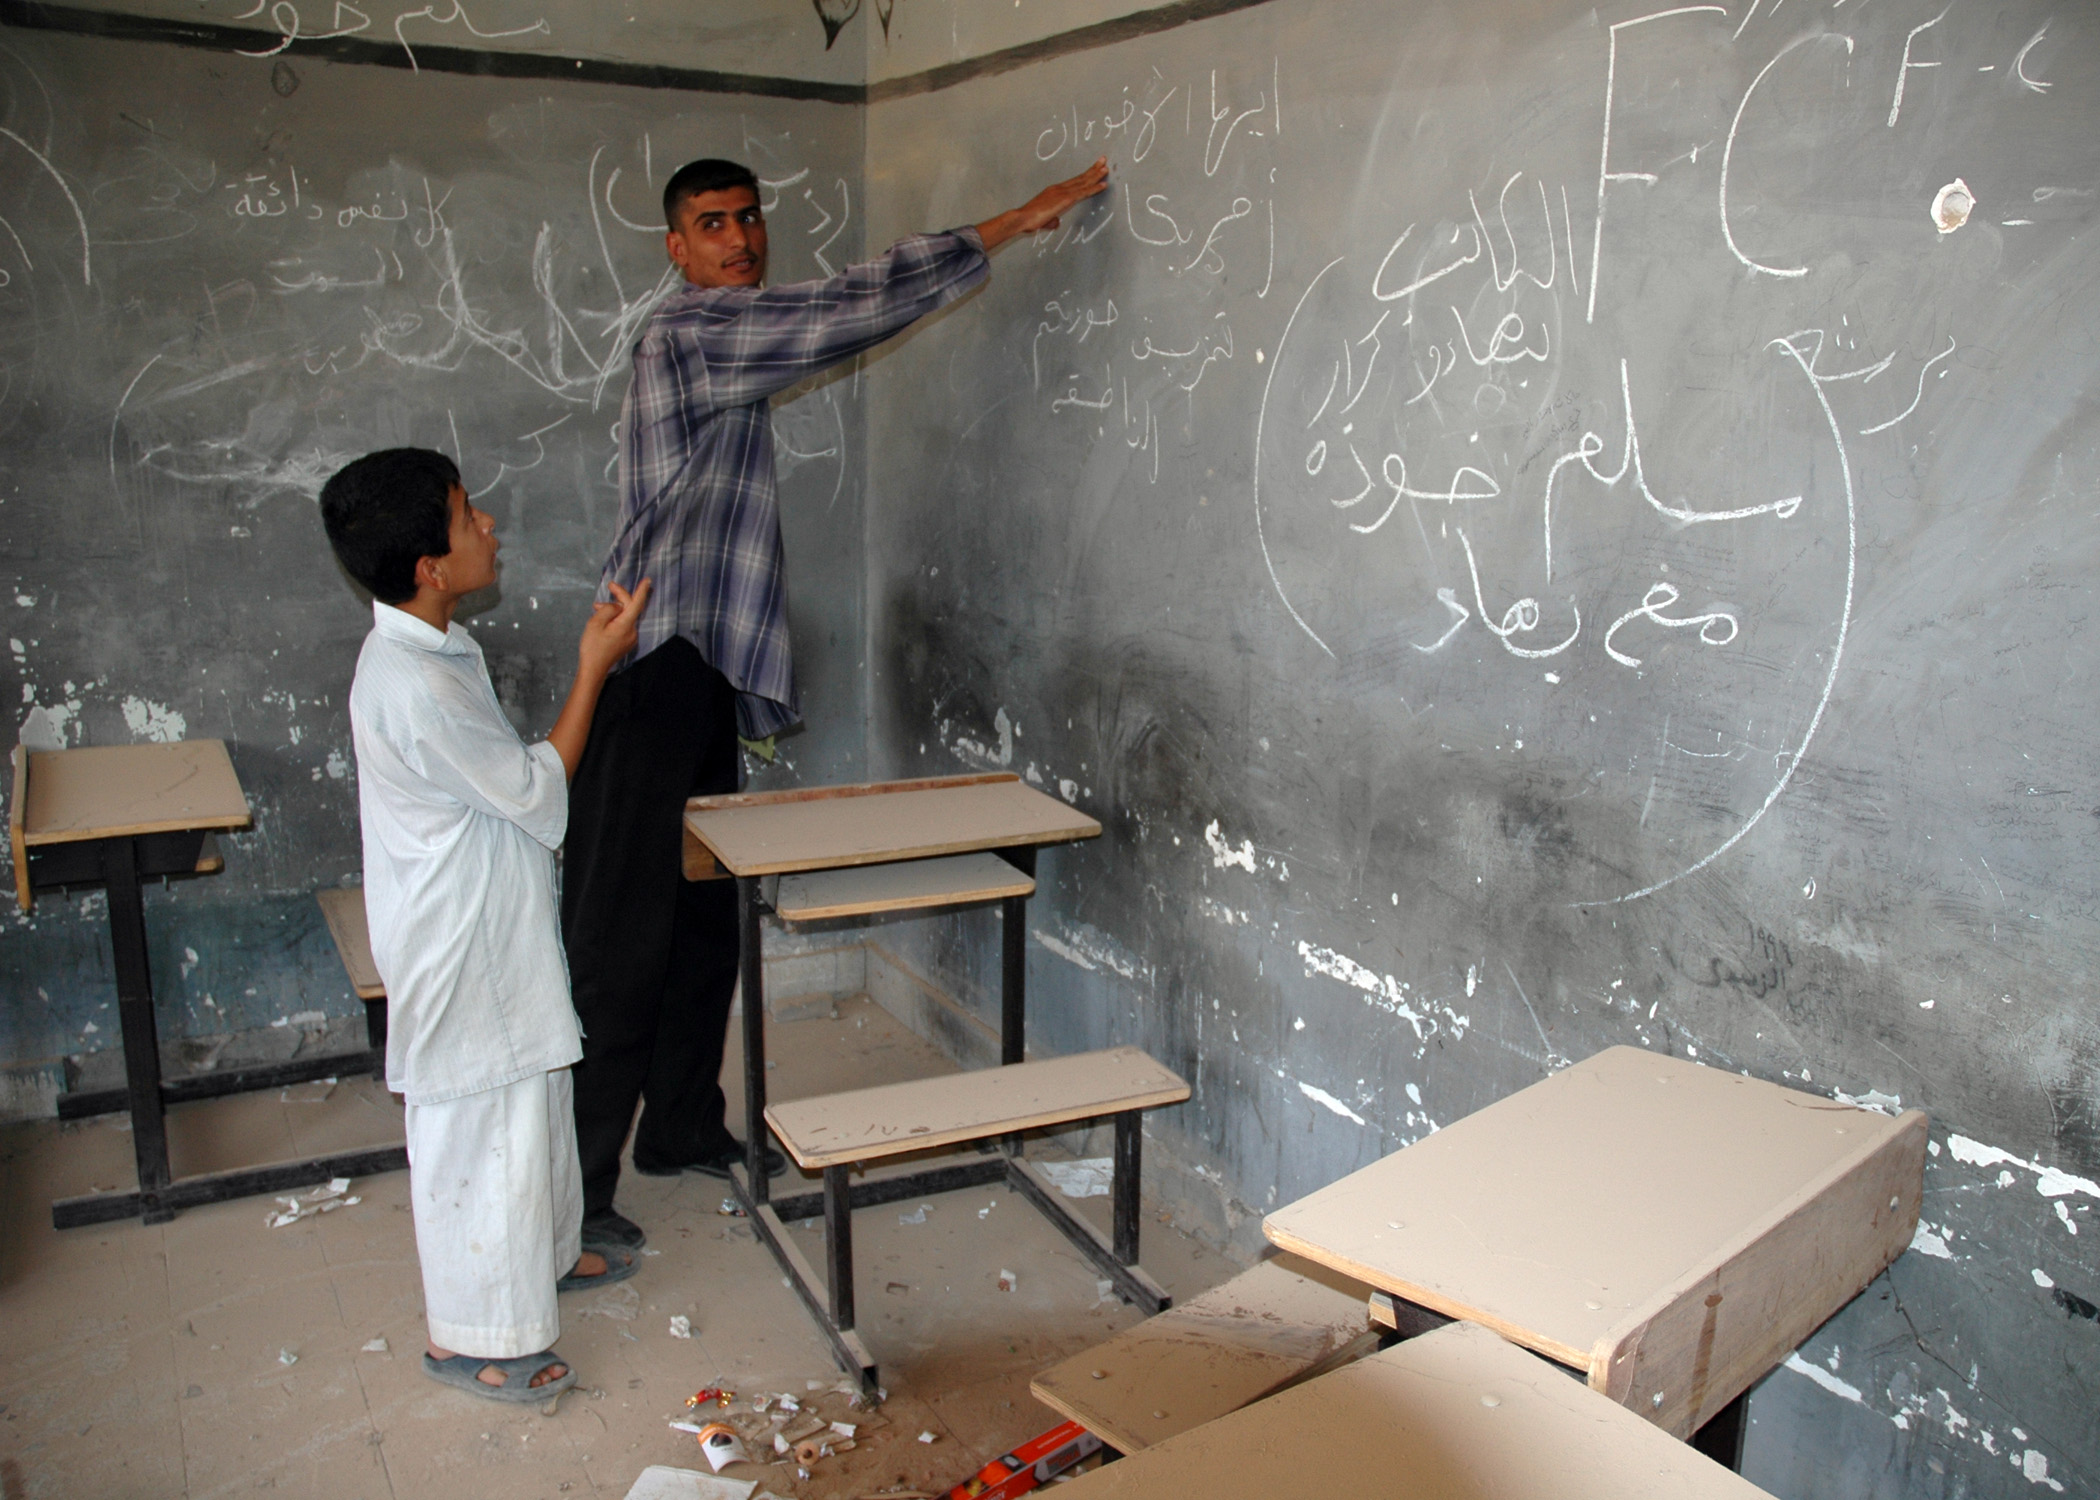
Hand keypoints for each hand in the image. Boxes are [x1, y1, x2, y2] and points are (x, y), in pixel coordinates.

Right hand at [578, 580, 650, 677]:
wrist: (594, 669)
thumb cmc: (592, 647)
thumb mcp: (596, 623)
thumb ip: (609, 609)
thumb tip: (618, 606)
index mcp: (625, 625)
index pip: (636, 604)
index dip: (641, 591)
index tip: (648, 580)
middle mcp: (632, 631)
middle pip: (629, 608)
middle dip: (619, 596)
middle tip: (609, 586)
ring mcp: (631, 638)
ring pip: (625, 616)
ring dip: (613, 608)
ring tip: (597, 608)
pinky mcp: (626, 642)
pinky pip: (623, 624)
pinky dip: (615, 618)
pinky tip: (603, 619)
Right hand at [977, 157, 1110, 250]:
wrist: (1022, 218)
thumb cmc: (1029, 220)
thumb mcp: (1044, 220)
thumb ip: (1052, 220)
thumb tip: (1056, 222)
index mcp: (1054, 191)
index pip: (1073, 182)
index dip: (1084, 175)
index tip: (1093, 169)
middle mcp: (1059, 188)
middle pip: (1080, 177)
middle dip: (1092, 169)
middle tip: (1103, 160)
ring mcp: (1063, 192)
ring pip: (1083, 182)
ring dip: (1096, 175)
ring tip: (1106, 168)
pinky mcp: (1065, 199)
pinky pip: (1083, 192)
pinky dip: (1094, 188)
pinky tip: (1103, 185)